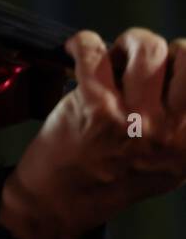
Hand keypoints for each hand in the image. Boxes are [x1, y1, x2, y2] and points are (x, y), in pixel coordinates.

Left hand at [0, 28, 185, 238]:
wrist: (64, 196)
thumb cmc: (115, 176)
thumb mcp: (173, 163)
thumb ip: (185, 128)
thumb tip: (183, 80)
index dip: (183, 64)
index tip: (168, 68)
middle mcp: (169, 128)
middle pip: (184, 53)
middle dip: (160, 50)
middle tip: (139, 61)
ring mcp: (133, 115)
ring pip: (147, 45)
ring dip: (126, 44)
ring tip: (113, 58)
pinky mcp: (95, 104)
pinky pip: (94, 50)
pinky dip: (84, 42)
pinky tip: (78, 49)